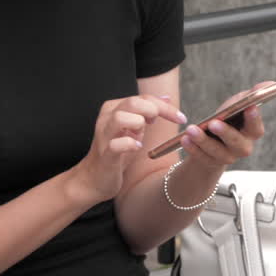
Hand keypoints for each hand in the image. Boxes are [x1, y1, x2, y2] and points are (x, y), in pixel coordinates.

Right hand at [70, 94, 186, 204]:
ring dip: (138, 123)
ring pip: (120, 117)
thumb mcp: (134, 129)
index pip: (143, 98)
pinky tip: (137, 147)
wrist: (94, 178)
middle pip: (132, 103)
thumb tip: (166, 97)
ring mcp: (104, 136)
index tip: (181, 117)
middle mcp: (107, 118)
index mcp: (114, 108)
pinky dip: (130, 144)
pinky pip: (116, 144)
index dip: (165, 106)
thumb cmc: (117, 152)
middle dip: (153, 110)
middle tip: (159, 124)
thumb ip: (147, 113)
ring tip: (142, 135)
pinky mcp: (105, 155)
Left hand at [179, 81, 273, 168]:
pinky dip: (193, 148)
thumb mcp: (238, 105)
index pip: (256, 128)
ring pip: (216, 151)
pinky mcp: (211, 162)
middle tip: (213, 123)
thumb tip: (270, 83)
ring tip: (191, 130)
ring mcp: (227, 157)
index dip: (254, 119)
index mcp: (252, 132)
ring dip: (203, 140)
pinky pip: (201, 157)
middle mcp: (243, 148)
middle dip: (225, 133)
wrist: (213, 140)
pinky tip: (184, 139)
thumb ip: (252, 95)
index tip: (249, 107)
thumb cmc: (229, 119)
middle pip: (236, 143)